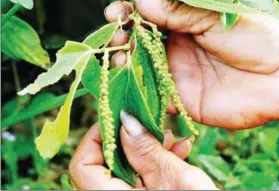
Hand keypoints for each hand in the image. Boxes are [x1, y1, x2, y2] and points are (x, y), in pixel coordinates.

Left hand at [69, 110, 216, 189]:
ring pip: (125, 167)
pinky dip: (155, 161)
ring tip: (170, 137)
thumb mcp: (175, 178)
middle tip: (149, 124)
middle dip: (129, 138)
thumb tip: (126, 120)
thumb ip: (147, 150)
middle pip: (104, 162)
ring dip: (145, 148)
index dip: (97, 137)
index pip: (82, 165)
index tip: (120, 118)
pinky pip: (140, 177)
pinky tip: (177, 151)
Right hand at [106, 0, 278, 131]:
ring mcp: (177, 74)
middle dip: (121, 37)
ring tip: (116, 55)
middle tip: (114, 33)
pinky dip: (137, 91)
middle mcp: (177, 49)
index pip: (148, 17)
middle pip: (139, 43)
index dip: (129, 13)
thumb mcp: (213, 17)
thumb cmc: (255, 39)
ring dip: (124, 62)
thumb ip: (176, 11)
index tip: (116, 11)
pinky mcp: (181, 100)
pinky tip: (124, 82)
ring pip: (141, 69)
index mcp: (185, 24)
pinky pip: (153, 96)